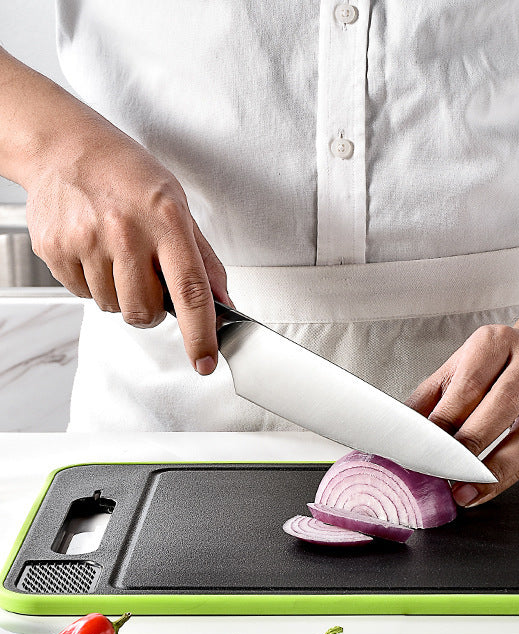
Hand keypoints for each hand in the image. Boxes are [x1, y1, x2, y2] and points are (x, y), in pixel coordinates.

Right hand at [25, 122, 229, 374]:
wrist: (65, 147)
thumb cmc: (129, 175)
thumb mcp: (179, 205)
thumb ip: (204, 258)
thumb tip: (223, 302)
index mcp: (165, 219)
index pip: (190, 290)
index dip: (200, 334)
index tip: (205, 362)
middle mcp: (125, 231)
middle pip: (146, 311)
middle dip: (153, 311)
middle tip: (149, 282)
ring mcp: (85, 241)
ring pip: (114, 307)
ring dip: (122, 295)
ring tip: (119, 256)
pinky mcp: (55, 249)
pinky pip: (82, 295)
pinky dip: (93, 284)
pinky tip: (95, 252)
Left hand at [407, 324, 518, 506]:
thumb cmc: (495, 368)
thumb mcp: (458, 370)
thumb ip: (428, 399)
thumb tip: (398, 431)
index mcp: (497, 342)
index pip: (470, 384)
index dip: (446, 419)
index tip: (425, 447)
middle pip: (503, 404)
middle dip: (472, 442)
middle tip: (445, 470)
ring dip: (494, 469)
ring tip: (465, 490)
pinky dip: (508, 477)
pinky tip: (485, 488)